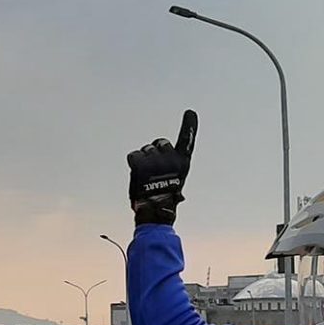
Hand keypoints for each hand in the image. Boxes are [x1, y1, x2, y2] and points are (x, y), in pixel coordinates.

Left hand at [128, 111, 197, 225]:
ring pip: (146, 150)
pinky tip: (137, 175)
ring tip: (146, 177)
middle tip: (153, 168)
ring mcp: (156, 160)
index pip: (187, 141)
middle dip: (155, 151)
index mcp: (182, 163)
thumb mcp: (174, 183)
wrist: (155, 211)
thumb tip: (172, 168)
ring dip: (144, 160)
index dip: (189, 126)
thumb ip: (171, 169)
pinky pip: (134, 156)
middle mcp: (171, 159)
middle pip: (160, 143)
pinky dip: (133, 163)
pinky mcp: (141, 164)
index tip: (190, 113)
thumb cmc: (164, 201)